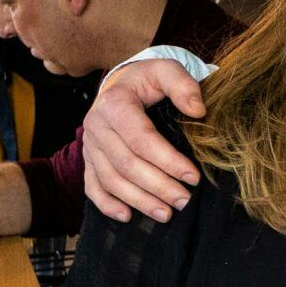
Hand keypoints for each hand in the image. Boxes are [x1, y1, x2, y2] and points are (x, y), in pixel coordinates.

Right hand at [82, 60, 208, 222]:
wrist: (120, 84)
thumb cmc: (147, 80)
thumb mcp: (166, 70)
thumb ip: (182, 84)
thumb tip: (197, 111)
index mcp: (114, 104)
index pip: (142, 139)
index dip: (168, 161)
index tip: (193, 177)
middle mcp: (96, 126)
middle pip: (126, 165)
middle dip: (158, 186)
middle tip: (184, 200)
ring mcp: (89, 146)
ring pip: (111, 180)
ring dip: (138, 200)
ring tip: (166, 214)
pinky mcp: (88, 160)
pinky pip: (92, 187)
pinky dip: (107, 205)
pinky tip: (127, 216)